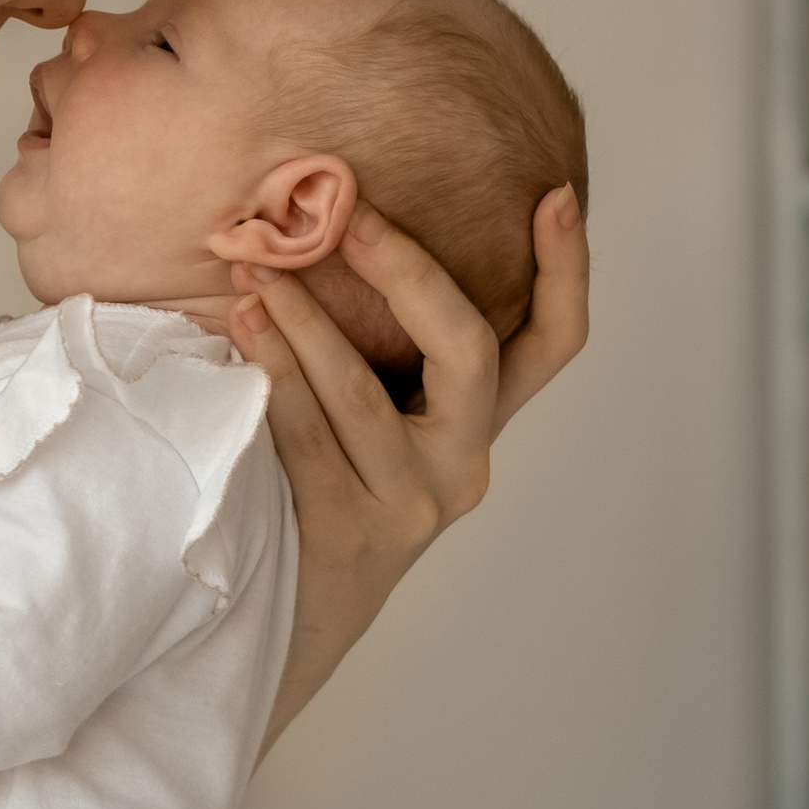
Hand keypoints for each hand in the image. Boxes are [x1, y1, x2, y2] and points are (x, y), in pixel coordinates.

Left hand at [239, 185, 589, 753]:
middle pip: (467, 350)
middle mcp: (461, 462)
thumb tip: (337, 225)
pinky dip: (273, 377)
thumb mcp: (373, 415)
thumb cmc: (323, 483)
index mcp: (478, 424)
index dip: (565, 271)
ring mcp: (410, 503)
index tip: (554, 195)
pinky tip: (243, 333)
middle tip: (354, 214)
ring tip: (256, 271)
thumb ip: (380, 346)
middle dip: (409, 272)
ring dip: (306, 321)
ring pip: (364, 394)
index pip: (552, 344)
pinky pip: (306, 439)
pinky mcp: (349, 533)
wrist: (292, 613)